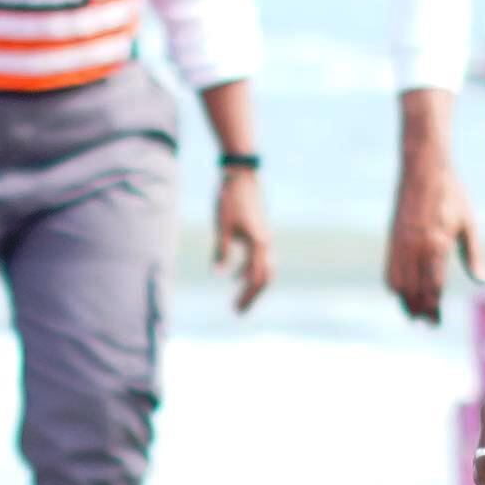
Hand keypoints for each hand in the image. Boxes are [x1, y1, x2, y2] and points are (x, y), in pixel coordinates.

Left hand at [213, 166, 272, 311]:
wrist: (241, 173)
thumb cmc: (229, 199)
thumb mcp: (222, 226)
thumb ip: (222, 251)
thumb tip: (219, 275)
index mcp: (258, 243)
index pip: (255, 278)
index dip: (246, 295)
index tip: (235, 310)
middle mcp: (266, 242)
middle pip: (265, 277)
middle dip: (252, 295)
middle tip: (238, 311)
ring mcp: (265, 236)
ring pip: (265, 268)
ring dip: (253, 284)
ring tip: (239, 298)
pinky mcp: (260, 231)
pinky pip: (260, 257)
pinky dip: (250, 270)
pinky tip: (235, 276)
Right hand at [386, 161, 480, 323]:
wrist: (424, 169)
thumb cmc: (451, 195)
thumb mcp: (468, 224)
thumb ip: (474, 255)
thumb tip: (483, 281)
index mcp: (436, 245)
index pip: (433, 288)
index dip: (433, 310)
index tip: (435, 323)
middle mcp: (415, 248)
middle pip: (413, 291)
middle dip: (419, 311)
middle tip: (427, 324)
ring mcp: (400, 243)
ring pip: (397, 284)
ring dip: (405, 301)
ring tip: (414, 312)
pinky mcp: (392, 239)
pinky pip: (389, 270)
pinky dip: (395, 286)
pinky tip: (403, 291)